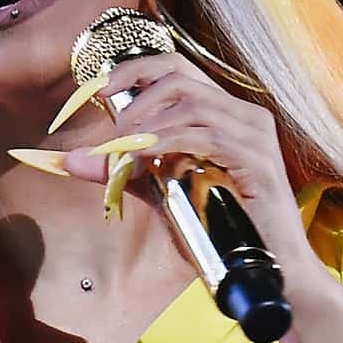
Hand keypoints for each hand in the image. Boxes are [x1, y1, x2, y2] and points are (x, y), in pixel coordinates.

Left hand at [14, 51, 310, 271]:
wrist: (269, 272)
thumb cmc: (221, 233)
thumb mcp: (163, 195)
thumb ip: (125, 173)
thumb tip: (72, 161)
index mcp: (226, 115)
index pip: (177, 70)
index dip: (133, 70)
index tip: (97, 88)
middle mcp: (244, 116)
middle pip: (181, 74)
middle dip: (133, 86)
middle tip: (104, 119)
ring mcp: (254, 135)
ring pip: (191, 102)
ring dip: (145, 121)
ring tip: (119, 147)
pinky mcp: (258, 160)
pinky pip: (204, 135)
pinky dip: (165, 142)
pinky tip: (141, 157)